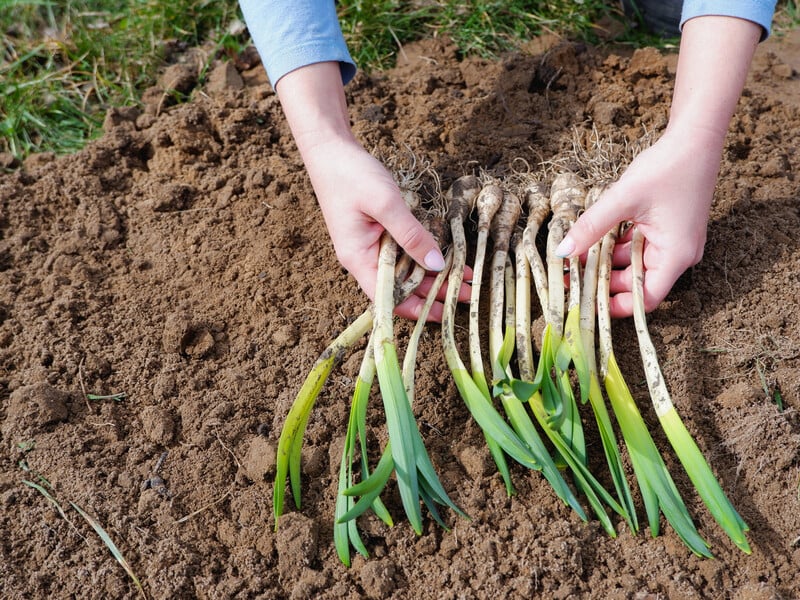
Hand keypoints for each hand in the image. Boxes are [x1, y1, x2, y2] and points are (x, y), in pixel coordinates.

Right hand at [302, 136, 468, 319]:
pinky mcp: (380, 232)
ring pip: (406, 269)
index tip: (444, 315)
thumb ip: (411, 234)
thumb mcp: (385, 203)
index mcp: (357, 258)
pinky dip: (426, 254)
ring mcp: (371, 245)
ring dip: (434, 275)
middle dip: (433, 293)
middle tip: (467, 295)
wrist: (330, 148)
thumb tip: (435, 265)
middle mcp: (364, 257)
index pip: (387, 297)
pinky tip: (449, 256)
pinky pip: (405, 250)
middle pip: (401, 286)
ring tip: (466, 279)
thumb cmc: (350, 174)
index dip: (416, 308)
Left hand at [557, 126, 720, 316]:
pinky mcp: (666, 229)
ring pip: (634, 264)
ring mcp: (673, 241)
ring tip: (573, 263)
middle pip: (637, 283)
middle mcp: (679, 254)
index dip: (616, 306)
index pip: (646, 298)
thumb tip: (562, 252)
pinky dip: (616, 247)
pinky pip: (638, 247)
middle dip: (603, 282)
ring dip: (606, 263)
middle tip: (570, 280)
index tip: (587, 306)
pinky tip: (590, 243)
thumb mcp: (622, 199)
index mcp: (676, 255)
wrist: (695, 137)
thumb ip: (592, 226)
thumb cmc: (667, 167)